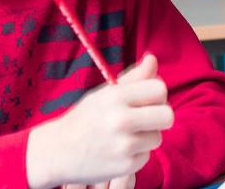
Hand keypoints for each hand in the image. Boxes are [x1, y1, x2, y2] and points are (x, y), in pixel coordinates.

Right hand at [26, 54, 172, 188]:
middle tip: (146, 118)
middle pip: (167, 115)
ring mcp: (124, 145)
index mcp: (116, 96)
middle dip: (160, 116)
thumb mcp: (105, 92)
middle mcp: (121, 120)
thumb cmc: (84, 118)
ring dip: (146, 136)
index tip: (148, 99)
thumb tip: (153, 58)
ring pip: (158, 137)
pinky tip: (119, 150)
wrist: (57, 151)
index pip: (159, 88)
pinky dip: (137, 153)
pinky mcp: (126, 166)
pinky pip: (146, 155)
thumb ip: (133, 77)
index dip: (157, 94)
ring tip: (126, 135)